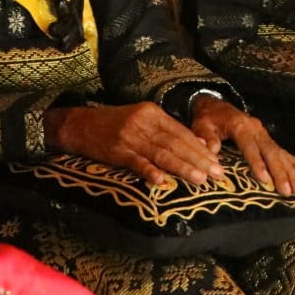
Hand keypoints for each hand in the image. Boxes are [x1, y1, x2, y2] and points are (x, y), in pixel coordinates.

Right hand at [48, 101, 223, 186]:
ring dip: (182, 167)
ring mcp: (130, 136)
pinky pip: (135, 162)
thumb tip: (198, 144)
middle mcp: (144, 122)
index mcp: (153, 113)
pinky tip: (161, 181)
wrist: (77, 124)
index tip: (217, 162)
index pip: (182, 132)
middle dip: (199, 160)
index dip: (201, 148)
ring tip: (200, 179)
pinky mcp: (115, 150)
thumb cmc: (113, 125)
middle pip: (177, 143)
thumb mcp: (142, 121)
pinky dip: (149, 171)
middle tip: (217, 174)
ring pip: (162, 153)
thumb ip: (168, 131)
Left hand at [190, 95, 294, 195]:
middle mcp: (257, 129)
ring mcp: (264, 133)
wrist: (215, 105)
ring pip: (280, 153)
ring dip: (290, 171)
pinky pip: (283, 151)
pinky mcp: (267, 138)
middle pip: (271, 152)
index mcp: (241, 127)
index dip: (258, 163)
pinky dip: (294, 163)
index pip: (251, 147)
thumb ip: (206, 137)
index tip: (265, 180)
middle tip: (288, 190)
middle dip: (281, 172)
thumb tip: (212, 151)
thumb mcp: (201, 125)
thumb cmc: (207, 119)